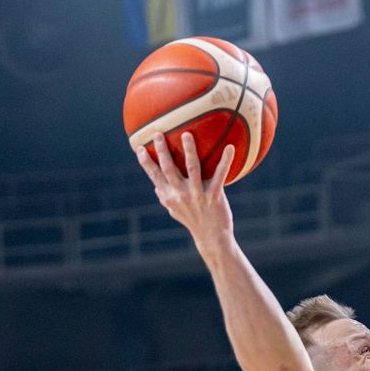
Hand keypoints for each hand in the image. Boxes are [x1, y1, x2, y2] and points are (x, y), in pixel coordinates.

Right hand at [137, 133, 235, 253]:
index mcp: (169, 196)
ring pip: (192, 168)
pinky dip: (225, 161)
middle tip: (158, 133)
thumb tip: (155, 185)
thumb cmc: (193, 220)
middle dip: (162, 151)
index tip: (139, 146)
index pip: (154, 175)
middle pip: (169, 169)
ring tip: (186, 134)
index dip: (145, 161)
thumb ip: (164, 197)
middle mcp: (181, 194)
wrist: (211, 237)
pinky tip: (229, 147)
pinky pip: (220, 175)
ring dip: (189, 150)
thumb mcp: (174, 210)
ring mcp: (197, 194)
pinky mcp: (214, 196)